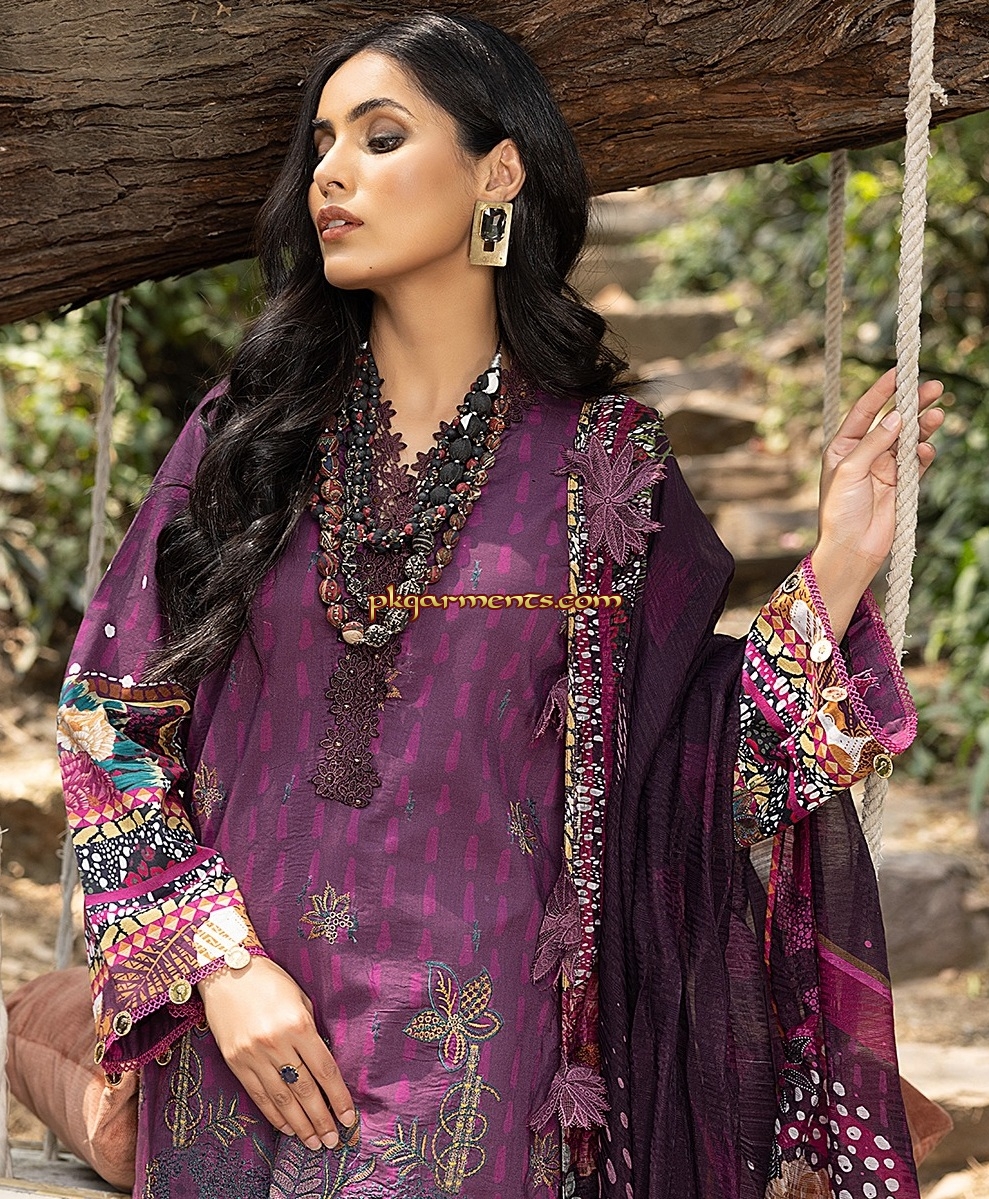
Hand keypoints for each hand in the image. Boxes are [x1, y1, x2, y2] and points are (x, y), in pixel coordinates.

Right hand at [198, 955, 355, 1150]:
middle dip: (321, 1119)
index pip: (325, 1070)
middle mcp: (276, 1043)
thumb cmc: (270, 981)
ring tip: (313, 1142)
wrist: (226, 971)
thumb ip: (311, 1031)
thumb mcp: (300, 999)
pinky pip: (259, 1095)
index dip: (338, 1098)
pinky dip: (274, 1114)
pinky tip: (287, 1127)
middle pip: (305, 1090)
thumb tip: (323, 1064)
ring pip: (282, 1099)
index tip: (348, 1118)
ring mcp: (253, 1055)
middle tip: (333, 1140)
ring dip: (300, 1124)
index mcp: (298, 1025)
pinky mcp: (235, 1062)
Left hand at [811, 367, 943, 638]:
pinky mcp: (901, 484)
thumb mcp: (850, 471)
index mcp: (843, 446)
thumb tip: (897, 416)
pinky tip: (928, 450)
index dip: (882, 390)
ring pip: (909, 439)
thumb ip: (874, 443)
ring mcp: (884, 467)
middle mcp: (864, 453)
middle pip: (892, 421)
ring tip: (937, 415)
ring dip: (923, 427)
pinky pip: (917, 463)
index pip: (864, 411)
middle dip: (912, 404)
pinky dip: (924, 455)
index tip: (899, 371)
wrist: (851, 548)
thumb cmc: (839, 511)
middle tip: (933, 388)